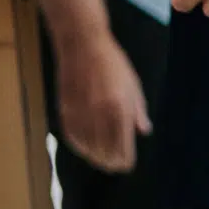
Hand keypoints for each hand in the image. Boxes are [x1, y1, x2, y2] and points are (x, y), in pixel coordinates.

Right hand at [53, 23, 151, 173]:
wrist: (82, 44)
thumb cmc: (112, 63)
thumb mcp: (133, 85)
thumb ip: (138, 111)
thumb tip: (143, 132)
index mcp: (119, 109)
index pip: (123, 149)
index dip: (125, 161)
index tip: (126, 164)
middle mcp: (99, 115)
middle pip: (104, 154)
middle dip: (111, 162)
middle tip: (114, 164)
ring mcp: (80, 113)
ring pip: (87, 149)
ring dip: (94, 156)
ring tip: (100, 158)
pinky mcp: (65, 109)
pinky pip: (72, 137)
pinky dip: (79, 146)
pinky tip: (85, 146)